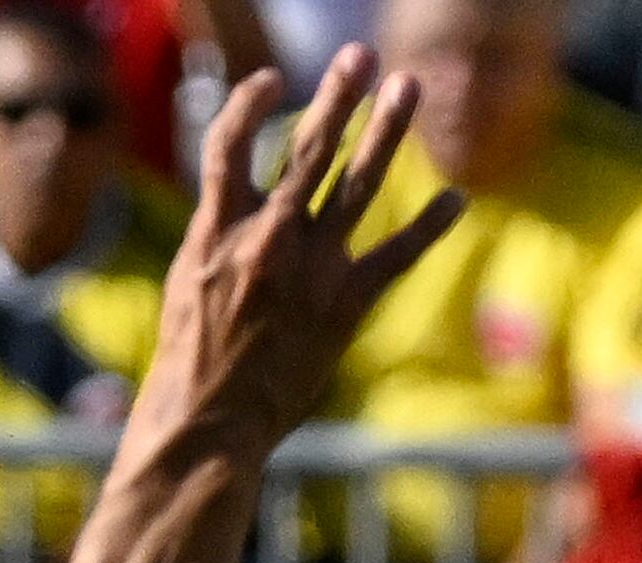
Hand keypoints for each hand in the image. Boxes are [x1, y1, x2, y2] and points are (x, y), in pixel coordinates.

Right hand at [126, 51, 466, 466]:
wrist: (208, 426)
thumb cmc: (189, 361)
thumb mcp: (186, 283)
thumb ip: (223, 233)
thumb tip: (250, 195)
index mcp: (217, 230)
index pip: (230, 142)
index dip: (248, 102)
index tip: (270, 78)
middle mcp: (268, 238)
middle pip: (309, 149)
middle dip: (338, 96)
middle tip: (361, 57)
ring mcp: (312, 269)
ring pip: (359, 183)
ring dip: (388, 130)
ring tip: (409, 86)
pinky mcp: (345, 305)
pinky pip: (397, 255)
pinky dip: (429, 226)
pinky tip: (454, 198)